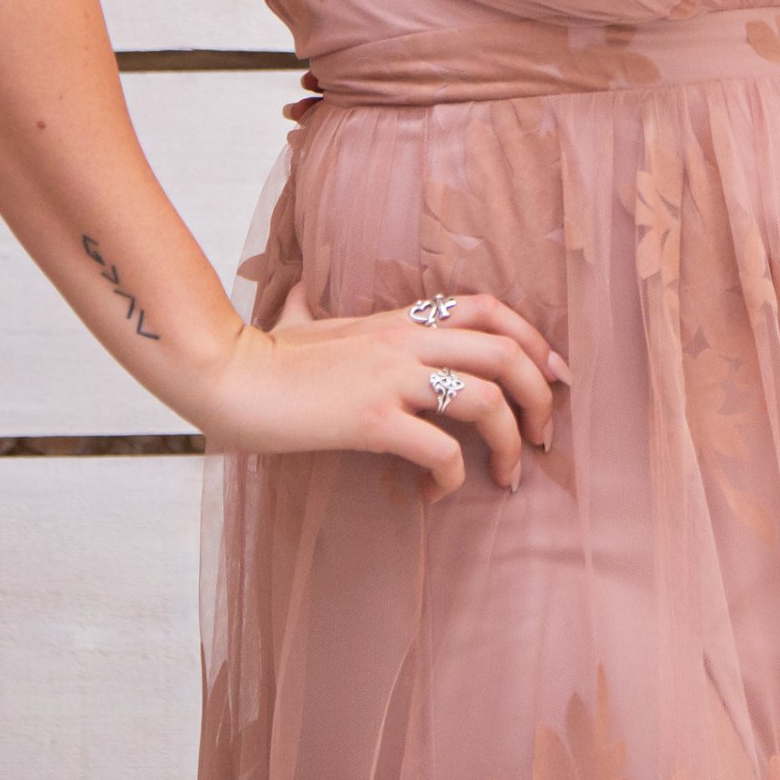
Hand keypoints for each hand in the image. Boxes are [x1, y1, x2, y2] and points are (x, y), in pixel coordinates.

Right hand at [193, 288, 567, 496]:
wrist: (225, 377)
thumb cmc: (260, 355)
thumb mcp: (296, 320)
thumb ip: (310, 303)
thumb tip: (301, 283)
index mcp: (399, 320)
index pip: (489, 308)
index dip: (534, 338)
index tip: (555, 373)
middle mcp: (405, 341)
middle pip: (506, 353)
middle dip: (542, 396)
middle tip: (545, 436)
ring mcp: (390, 378)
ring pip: (487, 400)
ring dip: (510, 444)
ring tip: (507, 478)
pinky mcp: (371, 419)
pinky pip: (439, 449)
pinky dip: (452, 478)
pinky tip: (436, 496)